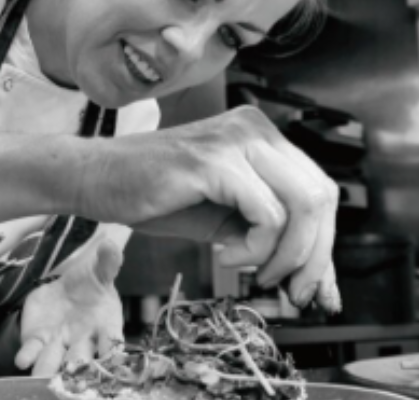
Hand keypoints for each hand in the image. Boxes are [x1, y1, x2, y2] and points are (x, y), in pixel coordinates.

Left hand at [14, 239, 124, 375]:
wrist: (66, 288)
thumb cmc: (90, 283)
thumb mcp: (100, 270)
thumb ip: (107, 261)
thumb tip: (111, 244)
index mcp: (106, 326)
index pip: (112, 341)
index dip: (112, 349)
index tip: (111, 354)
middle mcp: (84, 341)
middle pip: (81, 358)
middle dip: (76, 366)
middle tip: (73, 371)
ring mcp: (59, 343)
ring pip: (55, 360)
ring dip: (48, 368)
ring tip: (42, 375)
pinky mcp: (38, 340)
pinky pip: (33, 350)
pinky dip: (28, 356)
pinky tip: (22, 360)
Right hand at [75, 106, 340, 313]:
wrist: (95, 180)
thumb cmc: (154, 197)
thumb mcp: (226, 220)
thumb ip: (270, 239)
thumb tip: (316, 284)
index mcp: (262, 136)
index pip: (320, 190)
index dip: (323, 245)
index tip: (309, 287)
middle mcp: (255, 128)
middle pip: (321, 198)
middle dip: (313, 256)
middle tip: (288, 290)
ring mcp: (236, 140)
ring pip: (303, 205)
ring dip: (284, 255)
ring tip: (247, 268)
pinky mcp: (214, 162)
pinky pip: (267, 215)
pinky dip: (254, 248)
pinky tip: (222, 254)